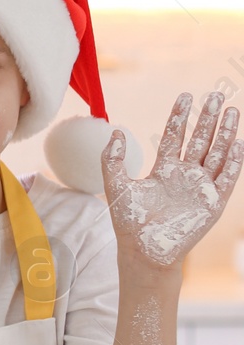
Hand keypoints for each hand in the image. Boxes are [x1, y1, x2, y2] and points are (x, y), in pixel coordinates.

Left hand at [104, 91, 242, 266]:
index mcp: (164, 170)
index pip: (174, 136)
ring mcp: (201, 187)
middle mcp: (185, 175)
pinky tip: (237, 143)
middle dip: (207, 118)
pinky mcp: (213, 202)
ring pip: (216, 153)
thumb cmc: (129, 222)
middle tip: (216, 95)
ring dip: (224, 133)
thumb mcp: (116, 185)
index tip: (185, 96)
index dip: (180, 117)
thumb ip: (113, 159)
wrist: (144, 250)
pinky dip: (233, 161)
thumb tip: (115, 131)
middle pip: (200, 140)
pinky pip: (226, 177)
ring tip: (231, 110)